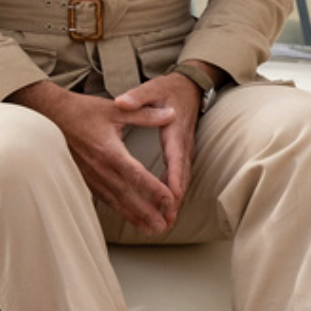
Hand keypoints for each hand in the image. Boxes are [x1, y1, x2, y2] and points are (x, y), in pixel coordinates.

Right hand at [10, 81, 181, 232]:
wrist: (50, 115)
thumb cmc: (82, 111)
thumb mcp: (116, 109)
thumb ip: (145, 114)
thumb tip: (172, 113)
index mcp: (109, 150)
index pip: (136, 174)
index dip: (154, 189)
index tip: (170, 200)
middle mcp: (99, 168)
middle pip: (127, 194)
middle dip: (146, 212)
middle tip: (163, 226)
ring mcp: (90, 175)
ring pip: (115, 200)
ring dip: (133, 216)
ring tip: (150, 229)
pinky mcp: (84, 178)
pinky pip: (103, 198)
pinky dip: (118, 209)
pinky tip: (128, 217)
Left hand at [114, 72, 202, 211]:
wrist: (189, 87)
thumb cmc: (168, 88)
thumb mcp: (151, 88)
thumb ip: (137, 97)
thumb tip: (122, 102)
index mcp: (174, 129)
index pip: (175, 157)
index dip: (173, 177)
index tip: (171, 196)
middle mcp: (183, 143)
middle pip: (181, 175)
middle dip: (175, 200)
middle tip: (167, 220)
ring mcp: (185, 150)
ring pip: (182, 179)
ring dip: (175, 201)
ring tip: (166, 223)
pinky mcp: (182, 154)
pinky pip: (179, 176)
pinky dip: (174, 193)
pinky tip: (165, 207)